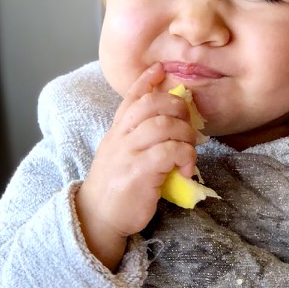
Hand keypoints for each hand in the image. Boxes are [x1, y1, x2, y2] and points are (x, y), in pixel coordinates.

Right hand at [75, 63, 199, 268]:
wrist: (99, 218)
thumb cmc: (116, 187)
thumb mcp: (121, 155)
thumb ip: (138, 138)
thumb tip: (169, 125)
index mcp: (117, 131)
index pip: (130, 98)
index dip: (146, 81)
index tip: (160, 70)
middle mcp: (120, 137)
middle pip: (152, 104)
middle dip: (178, 108)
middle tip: (189, 125)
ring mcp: (128, 153)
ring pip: (164, 125)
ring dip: (185, 135)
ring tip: (189, 151)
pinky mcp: (138, 171)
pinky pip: (168, 151)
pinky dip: (185, 156)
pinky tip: (187, 169)